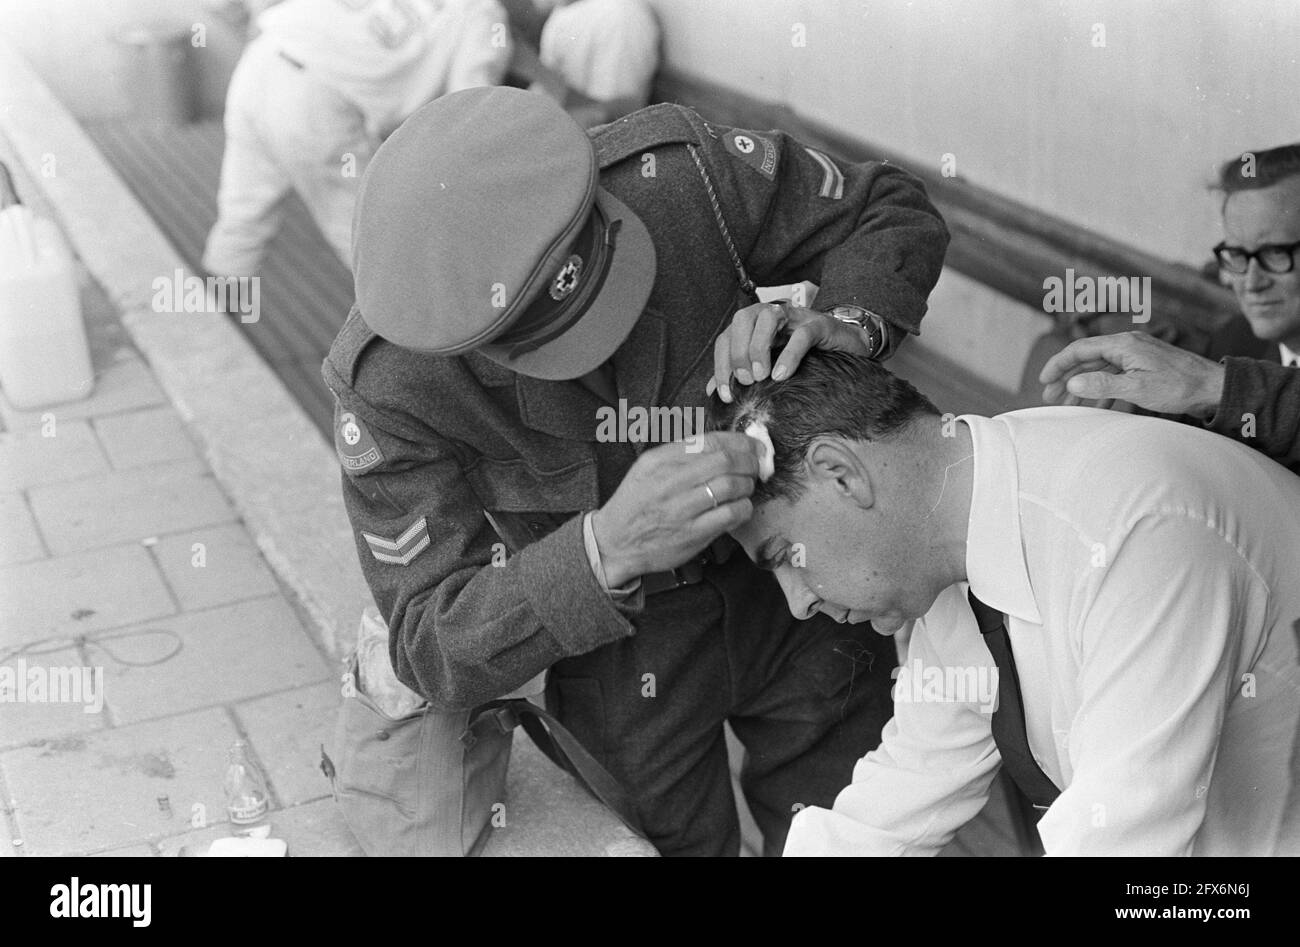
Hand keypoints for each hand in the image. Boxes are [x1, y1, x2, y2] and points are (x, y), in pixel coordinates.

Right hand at [591, 432, 759, 585]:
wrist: (614, 543)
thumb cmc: (636, 503)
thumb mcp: (648, 468)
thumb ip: (681, 453)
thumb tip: (726, 444)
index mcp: (659, 460)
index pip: (710, 441)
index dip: (740, 441)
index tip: (754, 445)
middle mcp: (669, 481)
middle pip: (725, 461)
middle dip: (749, 461)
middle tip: (756, 466)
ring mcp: (681, 509)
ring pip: (731, 486)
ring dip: (748, 484)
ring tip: (747, 486)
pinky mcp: (692, 534)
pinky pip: (731, 515)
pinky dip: (744, 507)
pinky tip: (741, 507)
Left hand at [707, 301, 871, 401]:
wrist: (848, 348)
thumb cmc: (805, 358)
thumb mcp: (769, 367)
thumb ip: (742, 375)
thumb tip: (712, 392)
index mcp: (754, 325)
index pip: (726, 338)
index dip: (721, 366)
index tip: (726, 395)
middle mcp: (771, 314)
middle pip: (742, 320)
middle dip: (738, 352)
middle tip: (747, 381)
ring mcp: (796, 317)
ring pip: (767, 318)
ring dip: (758, 347)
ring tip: (762, 377)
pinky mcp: (819, 325)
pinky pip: (800, 334)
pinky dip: (788, 354)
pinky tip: (782, 375)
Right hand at [1038, 331, 1225, 418]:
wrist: (1213, 387)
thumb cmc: (1178, 386)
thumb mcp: (1137, 388)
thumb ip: (1102, 385)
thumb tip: (1072, 382)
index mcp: (1123, 344)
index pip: (1080, 350)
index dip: (1058, 365)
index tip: (1044, 382)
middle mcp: (1127, 345)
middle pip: (1087, 359)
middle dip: (1066, 378)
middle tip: (1050, 397)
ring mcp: (1136, 355)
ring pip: (1100, 369)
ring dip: (1082, 386)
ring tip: (1068, 405)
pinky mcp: (1144, 366)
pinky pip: (1114, 376)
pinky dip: (1101, 390)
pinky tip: (1096, 406)